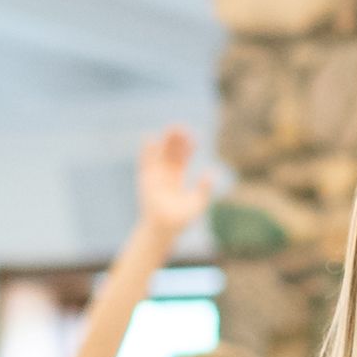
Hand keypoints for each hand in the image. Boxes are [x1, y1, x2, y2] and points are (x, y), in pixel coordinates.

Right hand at [132, 126, 209, 243]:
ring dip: (165, 141)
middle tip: (181, 127)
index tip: (193, 137)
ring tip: (171, 128)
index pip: (182, 159)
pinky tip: (150, 138)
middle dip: (176, 140)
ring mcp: (154, 176)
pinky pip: (146, 162)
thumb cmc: (180, 220)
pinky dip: (147, 151)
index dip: (187, 148)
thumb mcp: (197, 203)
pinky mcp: (146, 179)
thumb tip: (211, 173)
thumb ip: (204, 189)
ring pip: (160, 154)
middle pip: (170, 153)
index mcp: (176, 179)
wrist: (163, 229)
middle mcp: (164, 175)